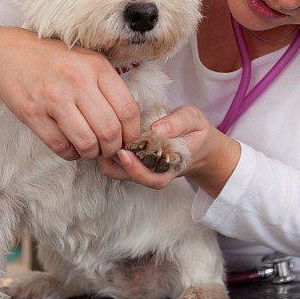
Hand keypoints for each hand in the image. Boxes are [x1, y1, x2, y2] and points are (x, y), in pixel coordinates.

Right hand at [0, 25, 140, 160]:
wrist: (10, 53)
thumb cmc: (56, 60)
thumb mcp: (89, 61)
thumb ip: (110, 87)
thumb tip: (130, 125)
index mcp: (97, 67)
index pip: (128, 110)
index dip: (132, 133)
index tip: (128, 140)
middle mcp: (77, 81)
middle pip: (110, 131)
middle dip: (113, 148)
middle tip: (108, 149)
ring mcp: (53, 97)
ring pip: (86, 143)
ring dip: (91, 153)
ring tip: (89, 148)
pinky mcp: (32, 113)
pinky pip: (60, 146)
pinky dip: (70, 153)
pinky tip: (70, 145)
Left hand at [98, 105, 240, 194]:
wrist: (198, 142)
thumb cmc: (194, 130)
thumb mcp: (193, 120)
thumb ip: (178, 123)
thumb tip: (157, 129)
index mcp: (172, 166)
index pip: (153, 178)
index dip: (136, 168)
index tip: (123, 153)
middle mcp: (156, 173)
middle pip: (132, 178)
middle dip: (116, 164)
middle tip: (105, 144)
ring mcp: (144, 169)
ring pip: (120, 174)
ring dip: (108, 160)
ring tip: (102, 140)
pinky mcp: (135, 162)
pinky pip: (117, 165)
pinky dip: (107, 154)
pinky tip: (104, 139)